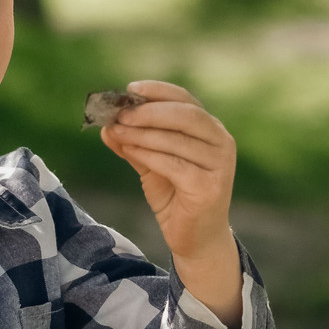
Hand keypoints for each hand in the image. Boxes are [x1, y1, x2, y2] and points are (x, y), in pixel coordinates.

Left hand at [99, 80, 242, 327]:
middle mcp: (222, 143)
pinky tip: (128, 149)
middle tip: (119, 113)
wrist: (196, 239)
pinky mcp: (209, 187)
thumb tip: (106, 126)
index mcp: (212, 130)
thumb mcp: (152, 165)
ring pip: (176, 139)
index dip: (158, 91)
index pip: (186, 100)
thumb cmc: (177, 198)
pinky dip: (148, 154)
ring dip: (142, 132)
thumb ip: (134, 144)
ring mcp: (219, 165)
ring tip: (116, 130)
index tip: (130, 88)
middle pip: (185, 115)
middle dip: (148, 111)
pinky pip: (173, 164)